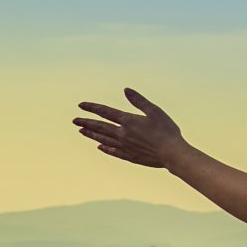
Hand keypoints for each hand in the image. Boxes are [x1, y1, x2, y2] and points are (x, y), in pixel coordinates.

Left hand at [72, 88, 188, 170]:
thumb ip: (139, 101)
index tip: (81, 105)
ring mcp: (125, 146)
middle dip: (86, 123)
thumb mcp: (155, 111)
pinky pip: (114, 152)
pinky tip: (100, 147)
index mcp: (128, 121)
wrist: (172, 154)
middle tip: (74, 121)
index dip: (93, 107)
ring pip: (104, 139)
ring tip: (82, 132)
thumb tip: (126, 90)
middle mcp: (123, 134)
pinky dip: (105, 149)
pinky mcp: (130, 156)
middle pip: (100, 127)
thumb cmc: (167, 131)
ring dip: (92, 135)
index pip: (106, 112)